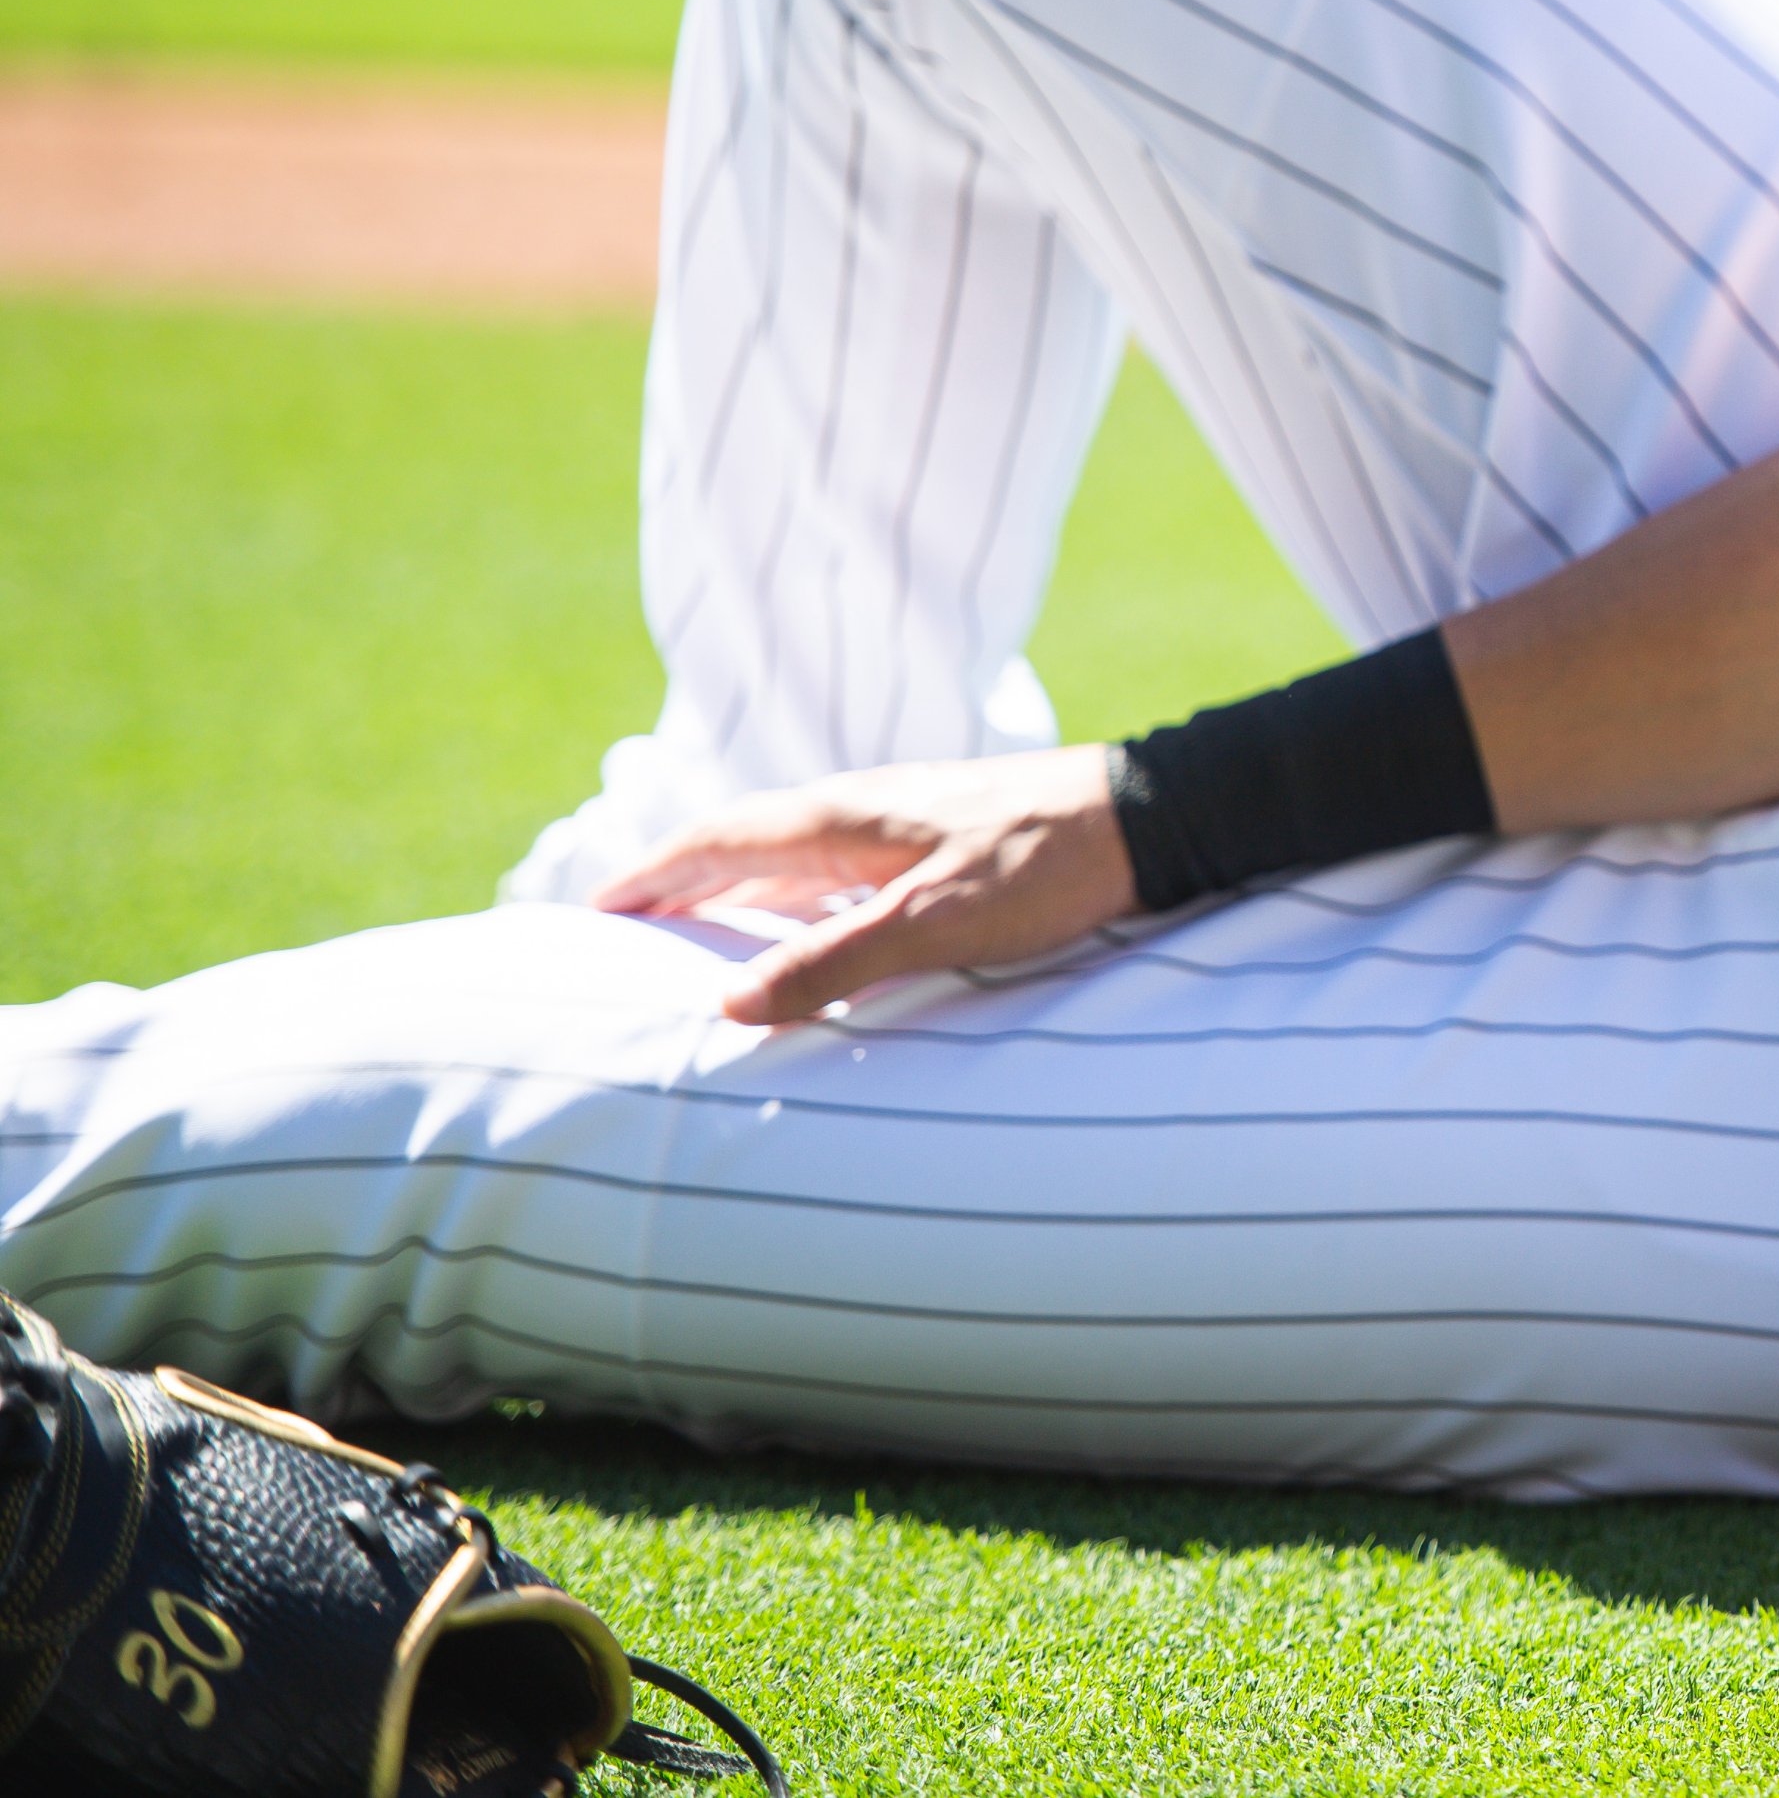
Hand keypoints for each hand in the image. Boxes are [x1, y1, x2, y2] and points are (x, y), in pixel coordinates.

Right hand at [591, 745, 1136, 1024]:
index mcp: (842, 817)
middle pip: (744, 844)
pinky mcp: (943, 839)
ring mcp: (903, 820)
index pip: (718, 841)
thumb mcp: (937, 922)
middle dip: (679, 881)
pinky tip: (810, 923)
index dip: (652, 875)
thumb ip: (836, 962)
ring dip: (738, 888)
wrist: (1150, 816)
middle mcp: (861, 809)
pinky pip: (840, 865)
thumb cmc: (1046, 865)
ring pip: (793, 854)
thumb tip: (731, 1005)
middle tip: (621, 922)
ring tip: (695, 930)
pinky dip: (799, 895)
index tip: (592, 907)